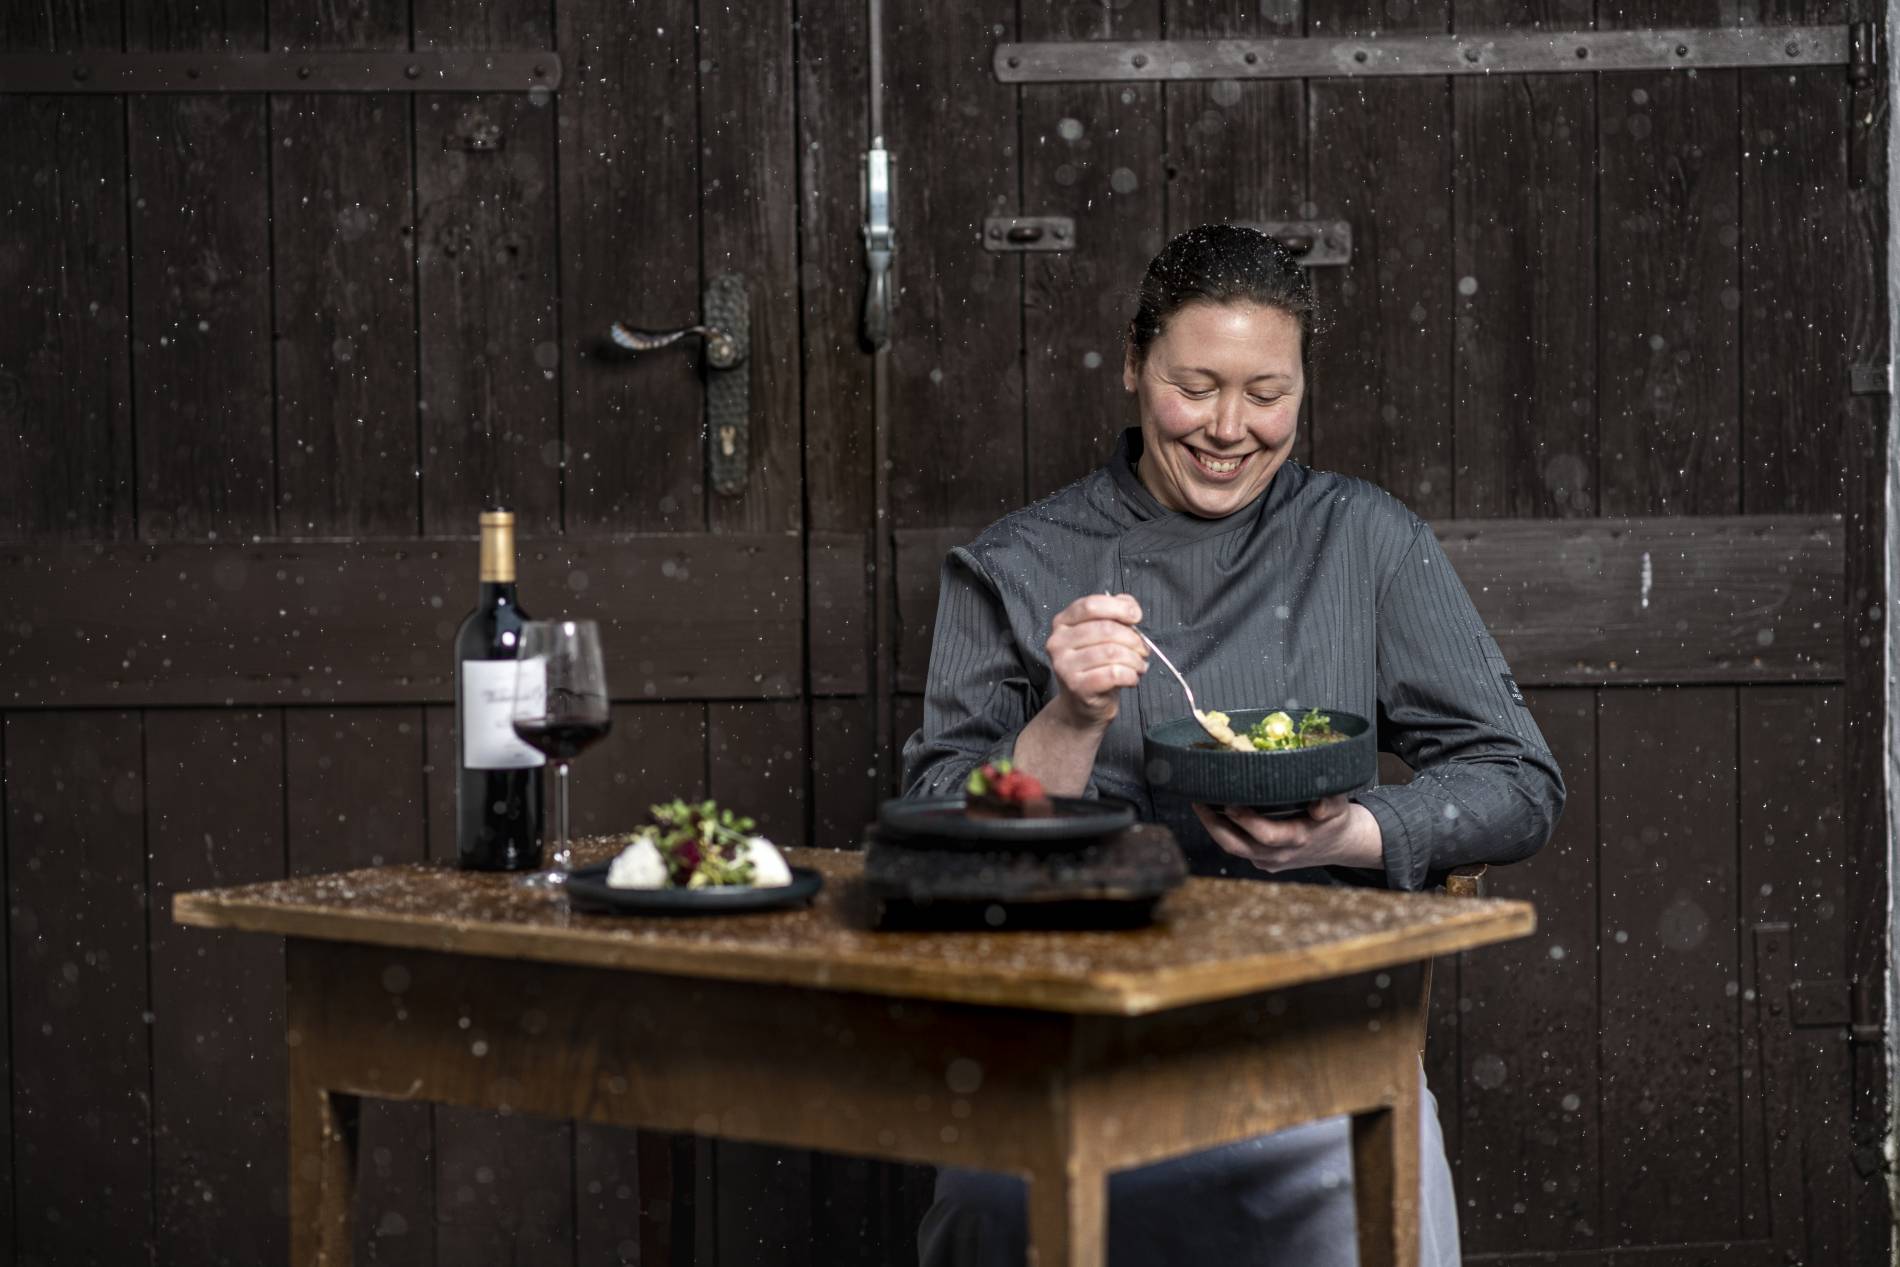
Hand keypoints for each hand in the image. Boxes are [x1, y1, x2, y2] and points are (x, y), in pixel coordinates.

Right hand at [1044, 593, 1147, 729]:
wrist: (1081, 705)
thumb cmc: (1095, 666)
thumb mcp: (1102, 635)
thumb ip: (1115, 613)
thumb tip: (1130, 607)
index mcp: (1062, 623)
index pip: (1091, 605)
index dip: (1118, 608)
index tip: (1136, 617)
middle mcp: (1058, 642)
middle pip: (1105, 629)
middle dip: (1133, 639)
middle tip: (1142, 650)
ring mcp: (1064, 666)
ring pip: (1112, 652)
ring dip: (1135, 659)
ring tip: (1139, 665)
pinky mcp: (1077, 687)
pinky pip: (1113, 674)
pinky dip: (1131, 675)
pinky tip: (1132, 678)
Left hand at [1193, 796, 1383, 872]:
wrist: (1340, 844)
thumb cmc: (1335, 818)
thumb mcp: (1339, 808)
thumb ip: (1331, 805)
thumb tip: (1318, 806)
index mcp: (1297, 840)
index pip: (1265, 834)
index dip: (1245, 820)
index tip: (1229, 802)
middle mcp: (1279, 854)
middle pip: (1238, 845)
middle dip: (1215, 825)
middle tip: (1199, 801)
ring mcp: (1268, 861)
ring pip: (1233, 848)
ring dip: (1213, 827)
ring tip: (1199, 804)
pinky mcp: (1263, 861)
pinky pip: (1238, 847)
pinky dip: (1223, 831)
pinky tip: (1213, 812)